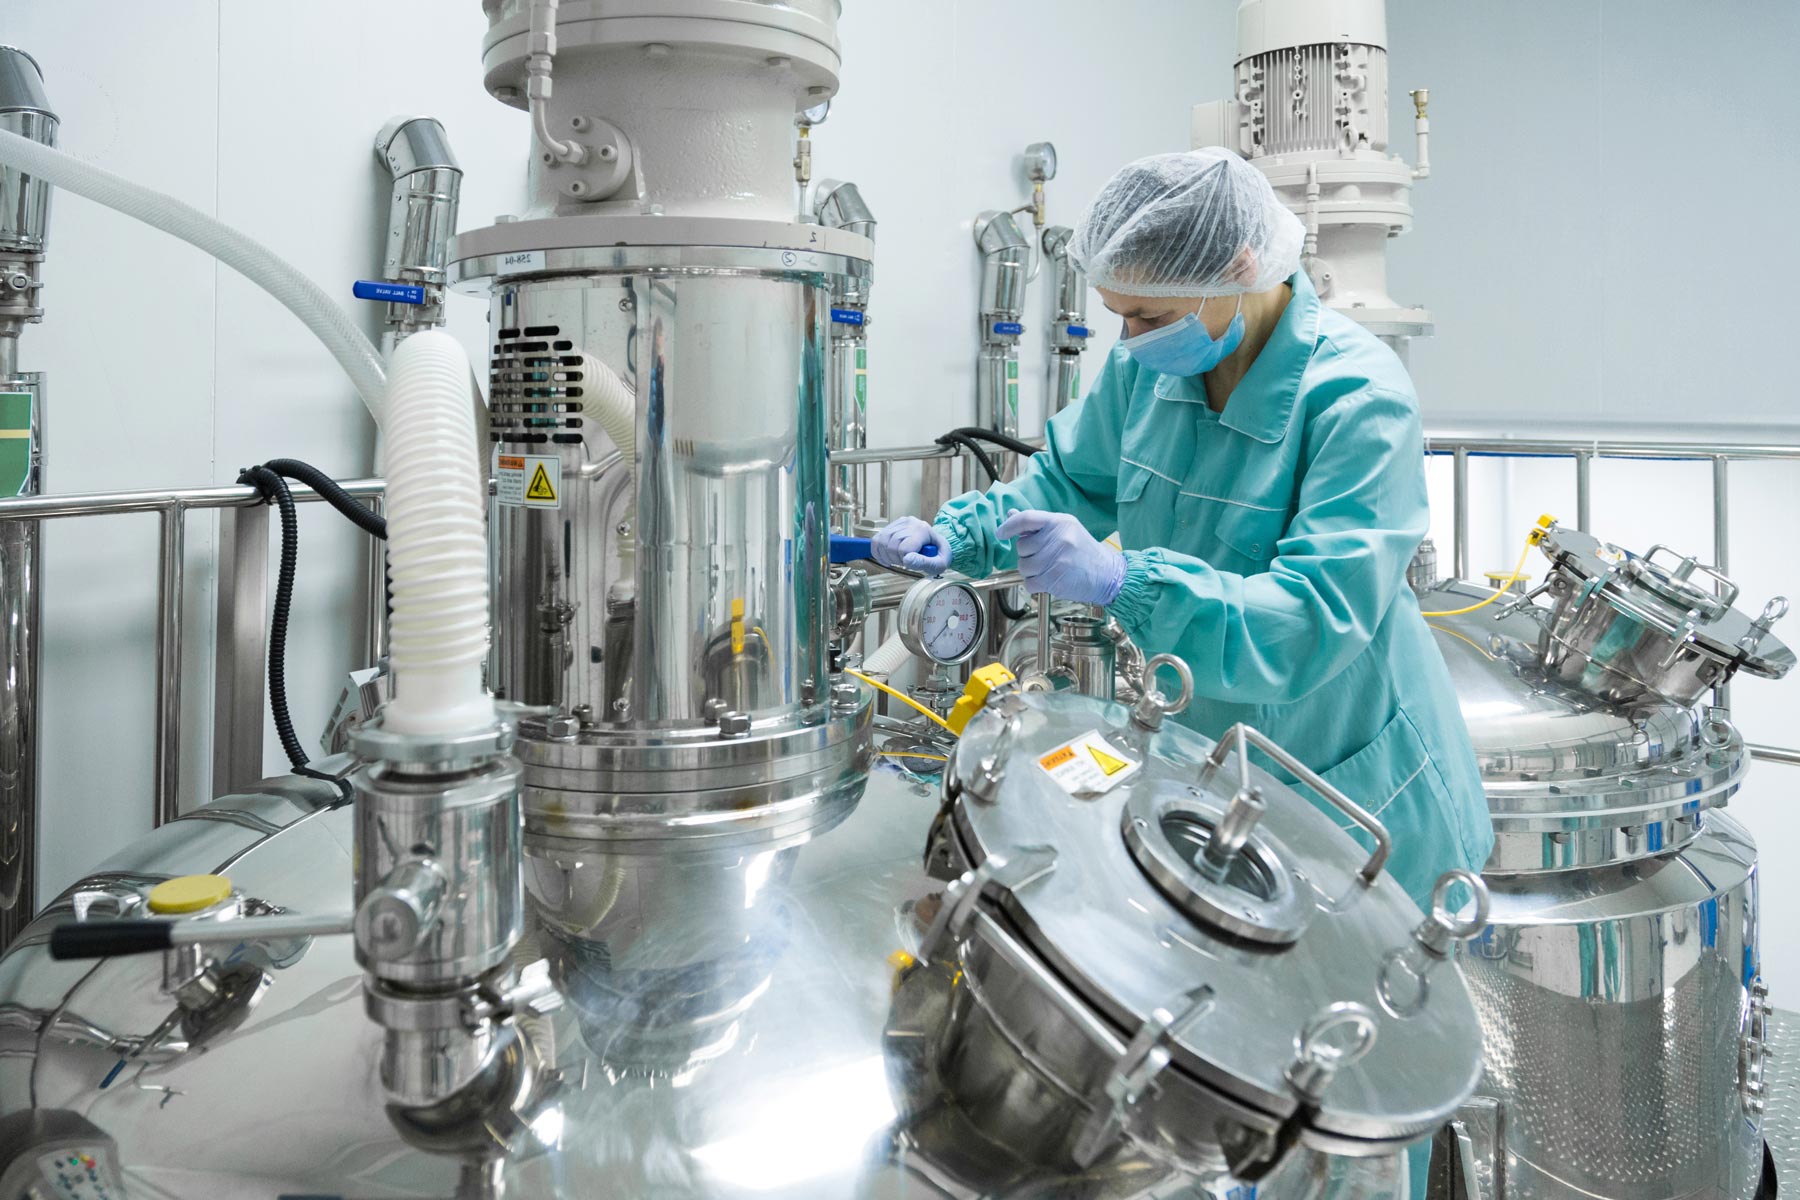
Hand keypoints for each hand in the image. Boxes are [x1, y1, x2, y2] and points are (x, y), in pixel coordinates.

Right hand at [872, 515, 949, 575]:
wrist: (937, 546)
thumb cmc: (938, 555)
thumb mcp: (938, 564)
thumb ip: (924, 563)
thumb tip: (907, 560)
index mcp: (923, 530)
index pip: (904, 549)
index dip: (905, 561)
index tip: (912, 563)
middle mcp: (910, 523)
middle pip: (891, 545)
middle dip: (895, 559)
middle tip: (904, 562)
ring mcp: (900, 522)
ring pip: (881, 541)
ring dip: (886, 556)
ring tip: (897, 559)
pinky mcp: (892, 525)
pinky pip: (876, 539)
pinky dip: (878, 551)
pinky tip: (887, 556)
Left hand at [995, 510, 1124, 604]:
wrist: (1108, 574)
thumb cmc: (1084, 552)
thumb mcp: (1065, 530)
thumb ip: (1038, 525)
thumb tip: (1011, 516)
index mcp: (1059, 522)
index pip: (1026, 519)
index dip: (1009, 526)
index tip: (1000, 533)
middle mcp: (1058, 538)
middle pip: (1022, 546)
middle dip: (1027, 554)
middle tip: (1045, 557)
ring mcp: (1056, 559)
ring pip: (1023, 566)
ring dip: (1031, 571)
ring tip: (1049, 569)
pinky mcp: (1055, 578)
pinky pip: (1029, 582)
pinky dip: (1034, 584)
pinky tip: (1049, 580)